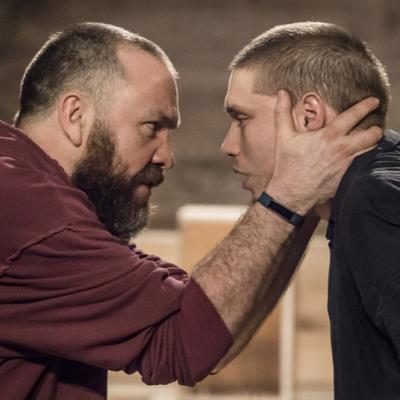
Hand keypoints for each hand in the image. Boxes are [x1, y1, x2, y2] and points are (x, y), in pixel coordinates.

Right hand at [267, 90, 382, 212]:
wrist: (291, 193)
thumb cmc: (287, 165)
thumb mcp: (283, 137)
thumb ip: (283, 112)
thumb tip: (282, 92)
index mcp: (329, 136)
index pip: (353, 115)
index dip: (366, 105)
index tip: (373, 101)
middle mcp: (342, 149)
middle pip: (371, 134)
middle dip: (376, 129)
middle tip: (375, 127)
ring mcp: (347, 165)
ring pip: (371, 151)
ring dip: (373, 146)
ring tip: (370, 144)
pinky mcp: (347, 178)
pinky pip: (364, 167)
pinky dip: (366, 162)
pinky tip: (362, 161)